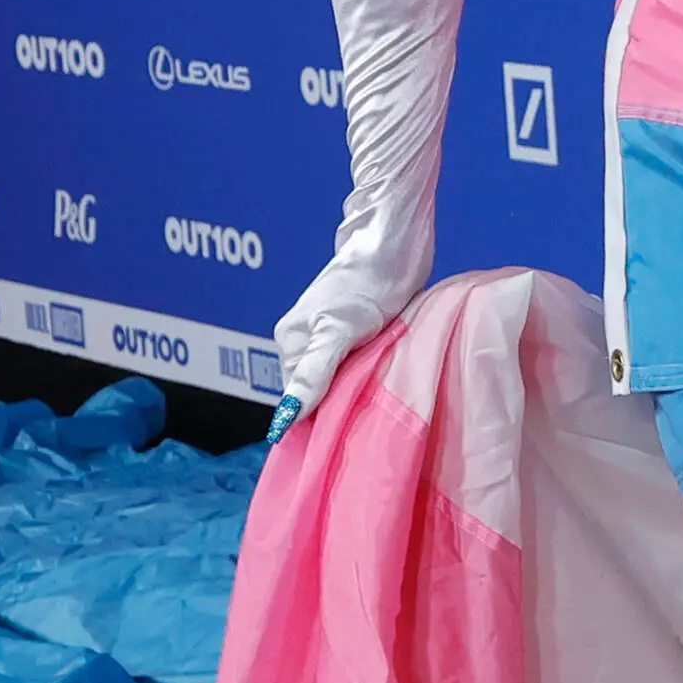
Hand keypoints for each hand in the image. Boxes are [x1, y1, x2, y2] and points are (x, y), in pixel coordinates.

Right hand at [271, 258, 409, 416]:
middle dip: (338, 405)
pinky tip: (383, 379)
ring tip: (377, 399)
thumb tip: (287, 415)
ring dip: (356, 390)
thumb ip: (314, 373)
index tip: (342, 437)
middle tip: (366, 421)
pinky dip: (368, 375)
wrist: (394, 244)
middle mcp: (305, 340)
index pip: (297, 398)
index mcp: (292, 342)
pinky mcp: (355, 330)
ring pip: (339, 379)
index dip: (317, 419)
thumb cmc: (367, 283)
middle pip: (317, 390)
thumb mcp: (338, 331)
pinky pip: (356, 365)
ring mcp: (330, 335)